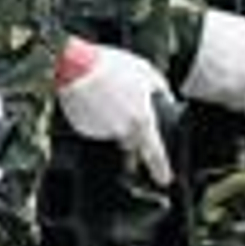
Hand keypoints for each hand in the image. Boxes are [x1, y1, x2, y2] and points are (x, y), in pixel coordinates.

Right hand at [57, 44, 173, 186]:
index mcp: (141, 120)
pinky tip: (97, 98)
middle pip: (131, 142)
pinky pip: (96, 126)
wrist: (77, 65)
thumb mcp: (147, 73)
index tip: (165, 179)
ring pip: (113, 132)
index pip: (154, 153)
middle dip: (133, 134)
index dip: (160, 169)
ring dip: (114, 120)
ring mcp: (99, 132)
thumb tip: (167, 98)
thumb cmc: (113, 68)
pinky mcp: (83, 128)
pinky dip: (98, 117)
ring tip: (111, 94)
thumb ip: (161, 89)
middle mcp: (120, 131)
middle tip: (128, 111)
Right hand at [181, 9, 244, 130]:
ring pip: (221, 98)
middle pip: (239, 103)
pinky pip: (204, 93)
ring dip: (223, 87)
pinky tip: (204, 67)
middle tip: (240, 76)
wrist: (182, 35)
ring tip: (219, 63)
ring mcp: (209, 95)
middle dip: (242, 95)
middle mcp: (230, 94)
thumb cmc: (218, 34)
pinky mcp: (191, 92)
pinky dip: (206, 84)